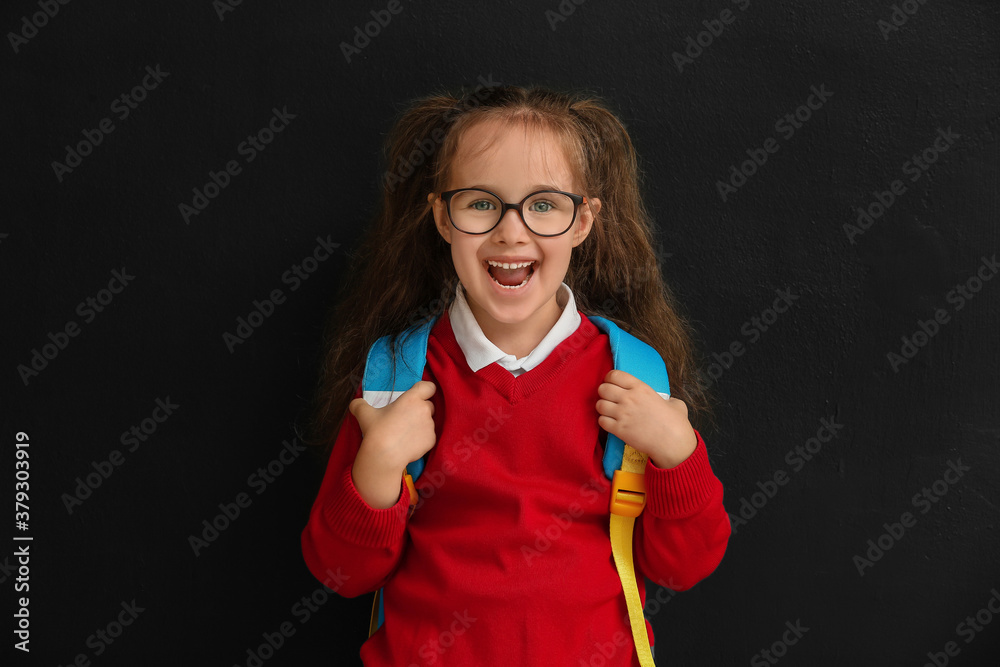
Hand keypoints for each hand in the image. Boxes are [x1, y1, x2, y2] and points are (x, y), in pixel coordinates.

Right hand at [349, 381, 437, 507]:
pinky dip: (422, 439)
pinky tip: (408, 444)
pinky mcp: (431, 440)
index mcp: (412, 398)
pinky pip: (428, 436)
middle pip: (428, 405)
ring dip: (420, 425)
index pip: (429, 387)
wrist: (384, 455)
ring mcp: (430, 426)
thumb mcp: (364, 414)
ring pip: (428, 422)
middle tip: (405, 417)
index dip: (425, 390)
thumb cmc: (376, 431)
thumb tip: (355, 403)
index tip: (418, 395)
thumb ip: (359, 404)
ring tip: (404, 433)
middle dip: (420, 409)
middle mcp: (424, 410)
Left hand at [596, 370, 696, 468]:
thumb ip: (666, 399)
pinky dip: (604, 421)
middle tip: (610, 399)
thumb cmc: (676, 423)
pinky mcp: (618, 429)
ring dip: (603, 408)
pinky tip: (611, 423)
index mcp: (640, 388)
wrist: (672, 443)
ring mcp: (622, 414)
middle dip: (604, 393)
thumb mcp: (675, 403)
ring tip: (609, 412)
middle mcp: (629, 398)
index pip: (614, 375)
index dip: (610, 379)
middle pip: (603, 388)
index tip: (612, 384)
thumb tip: (667, 402)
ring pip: (599, 404)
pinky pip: (601, 421)